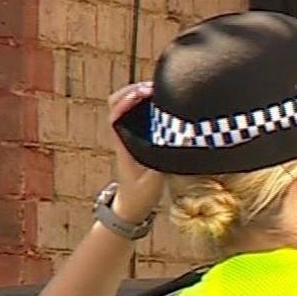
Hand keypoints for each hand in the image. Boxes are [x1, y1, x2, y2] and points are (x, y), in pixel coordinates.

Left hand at [107, 82, 164, 222]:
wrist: (131, 207)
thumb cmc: (140, 195)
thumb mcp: (153, 182)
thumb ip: (165, 162)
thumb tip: (181, 140)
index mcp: (122, 143)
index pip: (115, 113)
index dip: (127, 100)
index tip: (144, 93)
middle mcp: (123, 135)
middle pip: (115, 102)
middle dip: (132, 90)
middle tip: (153, 88)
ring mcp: (128, 134)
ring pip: (125, 104)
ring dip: (138, 94)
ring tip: (158, 90)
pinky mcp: (137, 137)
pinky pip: (136, 112)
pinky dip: (145, 102)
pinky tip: (162, 102)